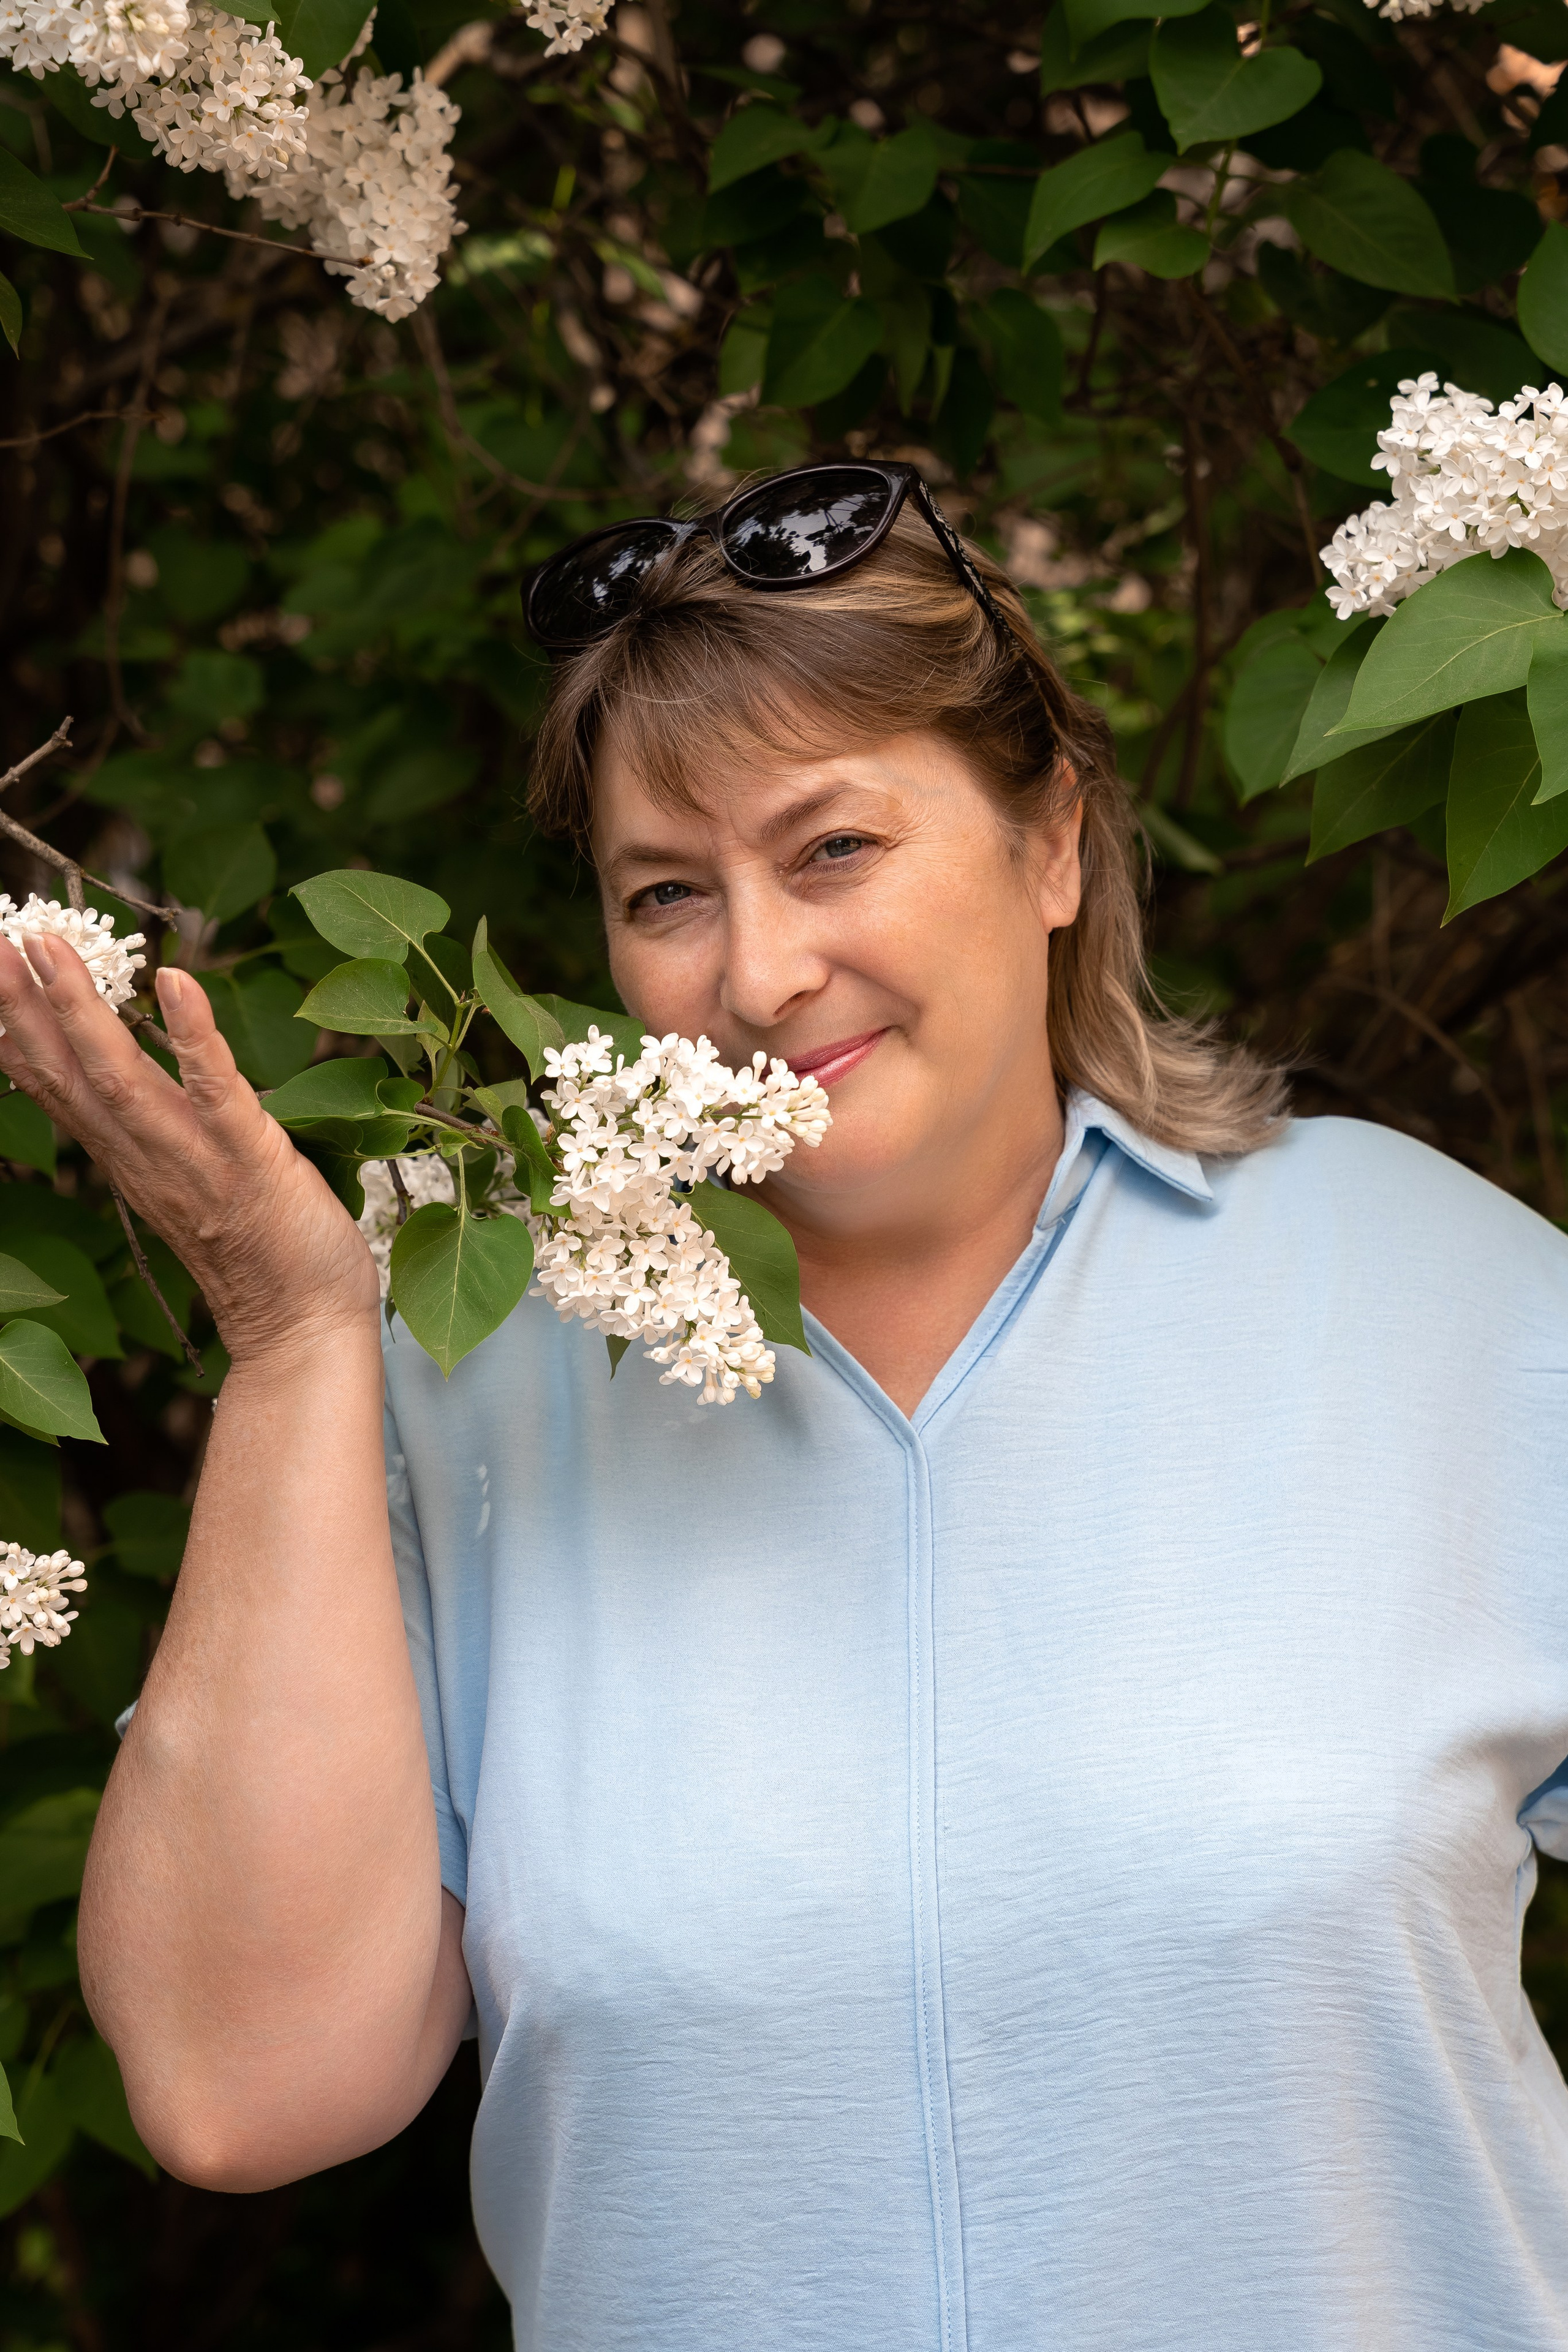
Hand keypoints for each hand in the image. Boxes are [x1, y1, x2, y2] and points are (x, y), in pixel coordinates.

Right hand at [0, 934, 378, 1362]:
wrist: (303, 1327)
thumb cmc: (256, 1252)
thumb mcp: (181, 1185)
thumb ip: (147, 1135)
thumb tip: (117, 1082)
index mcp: (129, 1159)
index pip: (55, 1088)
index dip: (15, 1031)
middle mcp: (145, 1158)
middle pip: (68, 1075)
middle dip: (25, 1006)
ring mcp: (193, 1159)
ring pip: (120, 1077)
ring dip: (83, 1011)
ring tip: (50, 946)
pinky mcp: (250, 1158)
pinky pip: (215, 1088)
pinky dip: (193, 1034)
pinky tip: (175, 979)